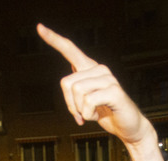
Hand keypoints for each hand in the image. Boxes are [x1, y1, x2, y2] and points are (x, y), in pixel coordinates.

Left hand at [38, 24, 152, 146]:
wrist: (128, 127)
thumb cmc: (105, 113)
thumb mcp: (85, 102)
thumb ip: (75, 91)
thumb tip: (68, 85)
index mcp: (90, 68)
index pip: (70, 49)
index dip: (53, 39)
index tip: (39, 27)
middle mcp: (99, 69)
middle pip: (66, 82)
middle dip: (70, 104)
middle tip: (81, 115)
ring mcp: (108, 78)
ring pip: (77, 91)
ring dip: (81, 110)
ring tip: (92, 114)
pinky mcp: (114, 91)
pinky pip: (88, 102)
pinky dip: (89, 114)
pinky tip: (98, 116)